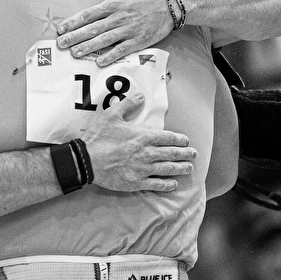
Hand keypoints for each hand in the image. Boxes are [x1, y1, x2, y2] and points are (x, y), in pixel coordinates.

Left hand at [56, 0, 173, 66]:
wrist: (169, 4)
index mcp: (112, 4)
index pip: (88, 14)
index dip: (73, 22)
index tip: (61, 29)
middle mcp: (118, 18)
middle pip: (93, 29)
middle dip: (75, 37)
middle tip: (60, 44)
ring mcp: (128, 30)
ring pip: (104, 40)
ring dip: (88, 47)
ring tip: (74, 53)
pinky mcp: (138, 40)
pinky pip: (122, 50)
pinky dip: (110, 56)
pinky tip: (99, 62)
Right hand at [78, 94, 195, 191]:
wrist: (86, 160)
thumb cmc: (99, 137)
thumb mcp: (111, 115)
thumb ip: (128, 104)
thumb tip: (140, 95)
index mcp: (143, 136)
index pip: (168, 137)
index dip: (180, 139)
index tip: (186, 141)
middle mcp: (147, 153)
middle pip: (172, 153)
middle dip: (185, 154)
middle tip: (194, 154)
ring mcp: (143, 169)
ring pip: (168, 169)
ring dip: (180, 168)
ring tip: (189, 168)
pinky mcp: (136, 182)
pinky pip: (157, 184)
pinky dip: (167, 184)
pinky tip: (174, 184)